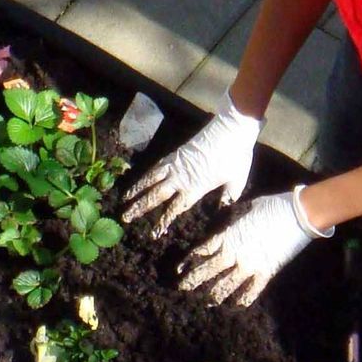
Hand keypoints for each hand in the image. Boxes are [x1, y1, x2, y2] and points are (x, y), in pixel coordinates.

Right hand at [121, 92, 260, 236]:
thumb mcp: (237, 180)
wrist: (232, 127)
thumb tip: (223, 207)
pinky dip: (145, 175)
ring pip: (151, 180)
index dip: (163, 221)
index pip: (175, 208)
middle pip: (156, 195)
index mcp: (196, 187)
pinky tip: (140, 180)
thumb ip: (229, 196)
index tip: (154, 233)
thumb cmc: (237, 155)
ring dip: (137, 190)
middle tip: (125, 217)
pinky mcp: (176, 153)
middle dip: (140, 208)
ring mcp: (176, 164)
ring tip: (124, 200)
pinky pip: (156, 167)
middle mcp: (181, 177)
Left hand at [178, 187, 329, 306]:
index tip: (179, 269)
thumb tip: (222, 227)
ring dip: (214, 294)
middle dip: (193, 281)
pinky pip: (251, 291)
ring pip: (226, 285)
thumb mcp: (244, 209)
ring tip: (206, 301)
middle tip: (182, 289)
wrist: (297, 214)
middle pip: (208, 270)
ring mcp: (250, 265)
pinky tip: (236, 306)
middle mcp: (234, 253)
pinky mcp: (266, 273)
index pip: (202, 250)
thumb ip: (231, 221)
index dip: (189, 261)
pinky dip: (243, 299)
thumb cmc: (271, 205)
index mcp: (227, 236)